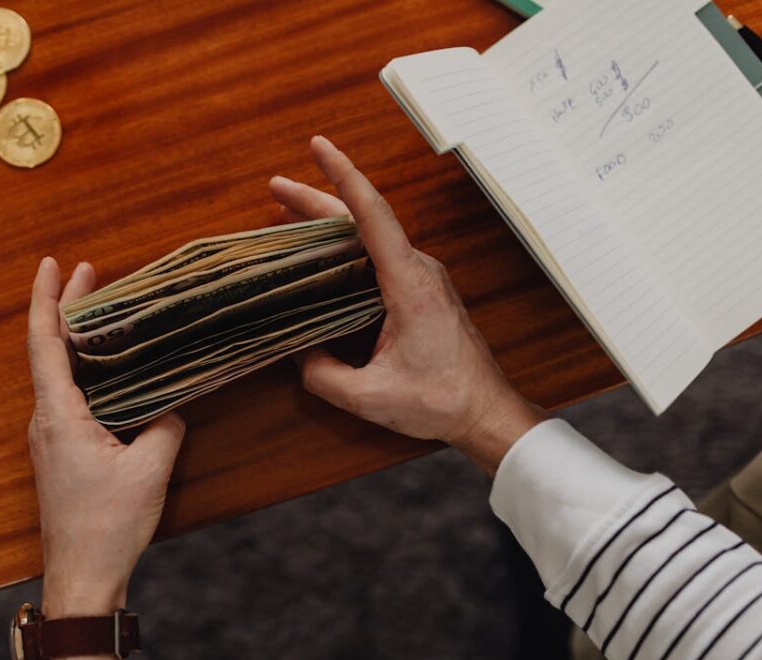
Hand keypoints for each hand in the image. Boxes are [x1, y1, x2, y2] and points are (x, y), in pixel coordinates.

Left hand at [26, 257, 185, 618]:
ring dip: (78, 343)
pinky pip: (69, 401)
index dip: (46, 299)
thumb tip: (172, 406)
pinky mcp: (60, 456)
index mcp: (59, 416)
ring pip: (59, 377)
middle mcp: (45, 422)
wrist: (82, 578)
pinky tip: (110, 373)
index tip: (52, 265)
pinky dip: (86, 375)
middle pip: (50, 352)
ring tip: (103, 314)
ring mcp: (49, 440)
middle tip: (88, 274)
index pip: (44, 344)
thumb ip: (166, 425)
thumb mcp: (151, 468)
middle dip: (67, 310)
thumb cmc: (108, 526)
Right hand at [270, 137, 545, 474]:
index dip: (342, 176)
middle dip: (317, 199)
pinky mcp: (421, 291)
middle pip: (363, 219)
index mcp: (408, 284)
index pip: (371, 216)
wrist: (485, 411)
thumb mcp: (368, 397)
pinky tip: (321, 256)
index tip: (318, 146)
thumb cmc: (438, 401)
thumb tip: (299, 353)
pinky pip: (378, 257)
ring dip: (330, 223)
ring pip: (370, 237)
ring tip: (288, 215)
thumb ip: (323, 375)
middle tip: (275, 187)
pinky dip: (346, 248)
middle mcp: (418, 270)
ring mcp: (422, 278)